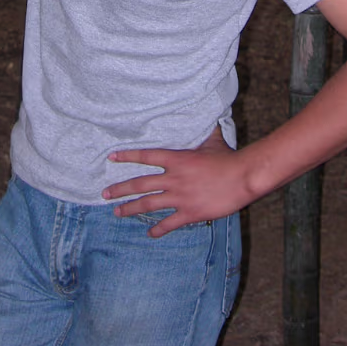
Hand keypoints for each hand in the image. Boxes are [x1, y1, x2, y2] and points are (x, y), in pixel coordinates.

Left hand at [102, 129, 253, 237]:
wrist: (242, 177)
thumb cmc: (228, 158)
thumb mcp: (211, 140)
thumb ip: (202, 130)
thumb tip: (206, 112)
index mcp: (176, 159)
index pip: (146, 156)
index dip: (127, 156)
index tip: (111, 158)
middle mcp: (173, 178)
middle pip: (140, 184)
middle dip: (120, 189)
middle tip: (104, 194)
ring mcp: (180, 197)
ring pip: (148, 204)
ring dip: (130, 208)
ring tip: (117, 212)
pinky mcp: (190, 213)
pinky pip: (169, 223)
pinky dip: (158, 229)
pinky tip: (150, 234)